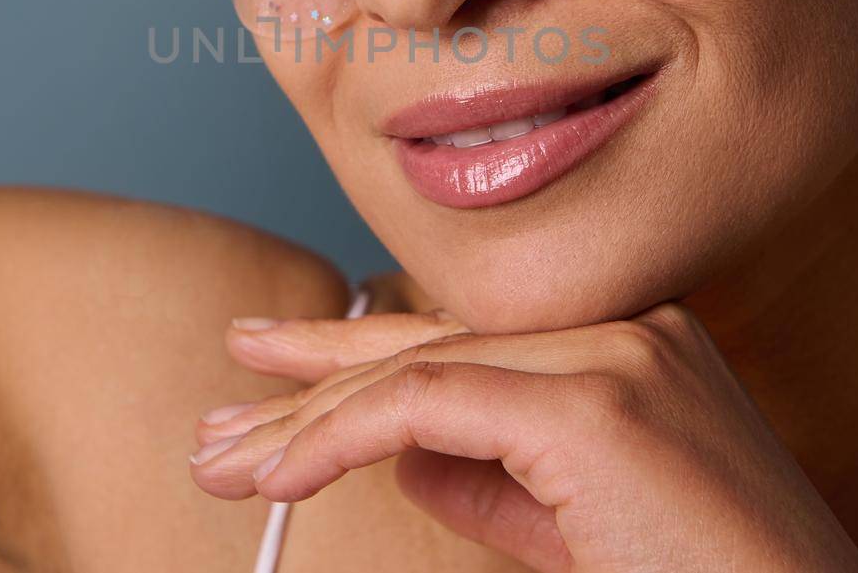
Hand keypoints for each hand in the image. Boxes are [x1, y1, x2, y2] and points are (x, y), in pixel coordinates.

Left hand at [190, 302, 857, 572]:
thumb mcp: (579, 531)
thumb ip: (498, 483)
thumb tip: (405, 455)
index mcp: (637, 344)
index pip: (471, 339)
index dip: (363, 357)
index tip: (276, 374)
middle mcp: (629, 327)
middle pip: (434, 341)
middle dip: (315, 375)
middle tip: (224, 407)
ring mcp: (619, 353)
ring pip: (418, 369)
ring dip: (305, 420)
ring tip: (220, 457)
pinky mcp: (597, 404)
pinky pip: (428, 405)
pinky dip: (340, 437)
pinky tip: (280, 471)